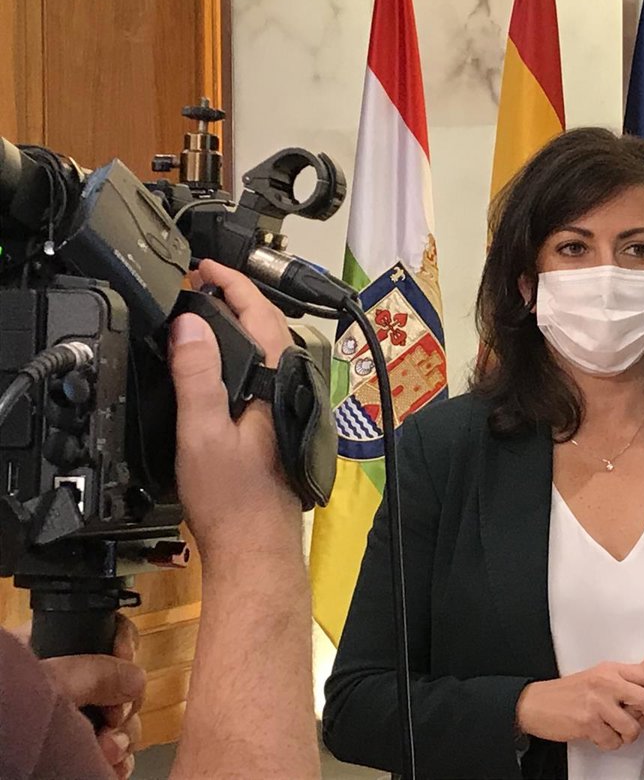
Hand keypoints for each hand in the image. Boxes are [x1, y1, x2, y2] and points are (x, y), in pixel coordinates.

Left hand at [38, 615, 144, 779]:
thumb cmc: (5, 709)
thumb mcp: (52, 684)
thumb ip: (97, 673)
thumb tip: (136, 679)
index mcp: (53, 651)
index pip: (104, 632)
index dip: (122, 646)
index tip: (125, 665)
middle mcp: (66, 683)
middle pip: (120, 681)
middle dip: (123, 706)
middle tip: (111, 724)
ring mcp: (71, 719)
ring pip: (120, 719)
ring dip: (122, 738)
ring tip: (106, 753)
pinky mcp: (74, 749)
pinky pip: (113, 749)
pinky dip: (117, 760)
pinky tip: (110, 766)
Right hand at [170, 260, 299, 560]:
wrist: (254, 545)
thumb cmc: (234, 498)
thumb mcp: (202, 432)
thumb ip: (197, 376)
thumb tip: (190, 324)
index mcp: (276, 381)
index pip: (259, 313)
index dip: (232, 282)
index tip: (205, 265)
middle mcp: (287, 388)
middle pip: (265, 325)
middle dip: (234, 295)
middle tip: (198, 280)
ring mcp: (283, 404)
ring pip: (264, 348)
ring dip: (236, 322)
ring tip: (202, 309)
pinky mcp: (274, 421)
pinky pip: (257, 369)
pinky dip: (237, 350)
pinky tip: (216, 359)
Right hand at [516, 662, 643, 750]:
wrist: (537, 703)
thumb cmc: (570, 693)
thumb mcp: (598, 679)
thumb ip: (623, 684)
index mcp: (612, 669)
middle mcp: (607, 681)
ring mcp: (597, 701)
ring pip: (632, 726)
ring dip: (629, 736)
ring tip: (615, 732)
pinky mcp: (587, 721)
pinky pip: (612, 740)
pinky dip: (610, 743)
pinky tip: (598, 735)